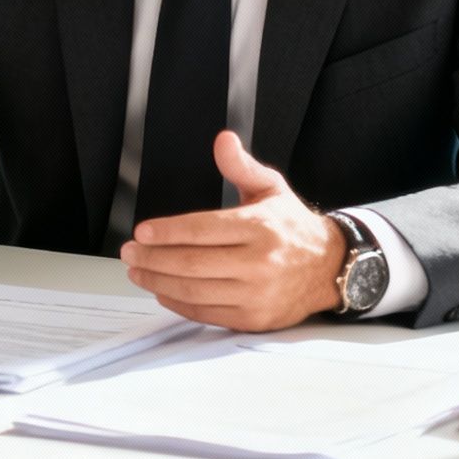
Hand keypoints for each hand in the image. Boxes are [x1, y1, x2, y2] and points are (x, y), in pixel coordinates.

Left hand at [120, 131, 344, 331]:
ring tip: (138, 270)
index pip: (203, 230)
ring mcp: (256, 294)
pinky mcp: (253, 318)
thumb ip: (241, 166)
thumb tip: (223, 140)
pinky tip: (162, 291)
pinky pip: (206, 313)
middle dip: (153, 258)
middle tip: (130, 252)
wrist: (329, 267)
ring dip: (158, 281)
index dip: (167, 232)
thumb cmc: (293, 227)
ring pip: (195, 290)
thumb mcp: (271, 188)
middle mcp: (258, 262)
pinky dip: (178, 303)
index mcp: (259, 226)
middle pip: (192, 263)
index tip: (142, 232)